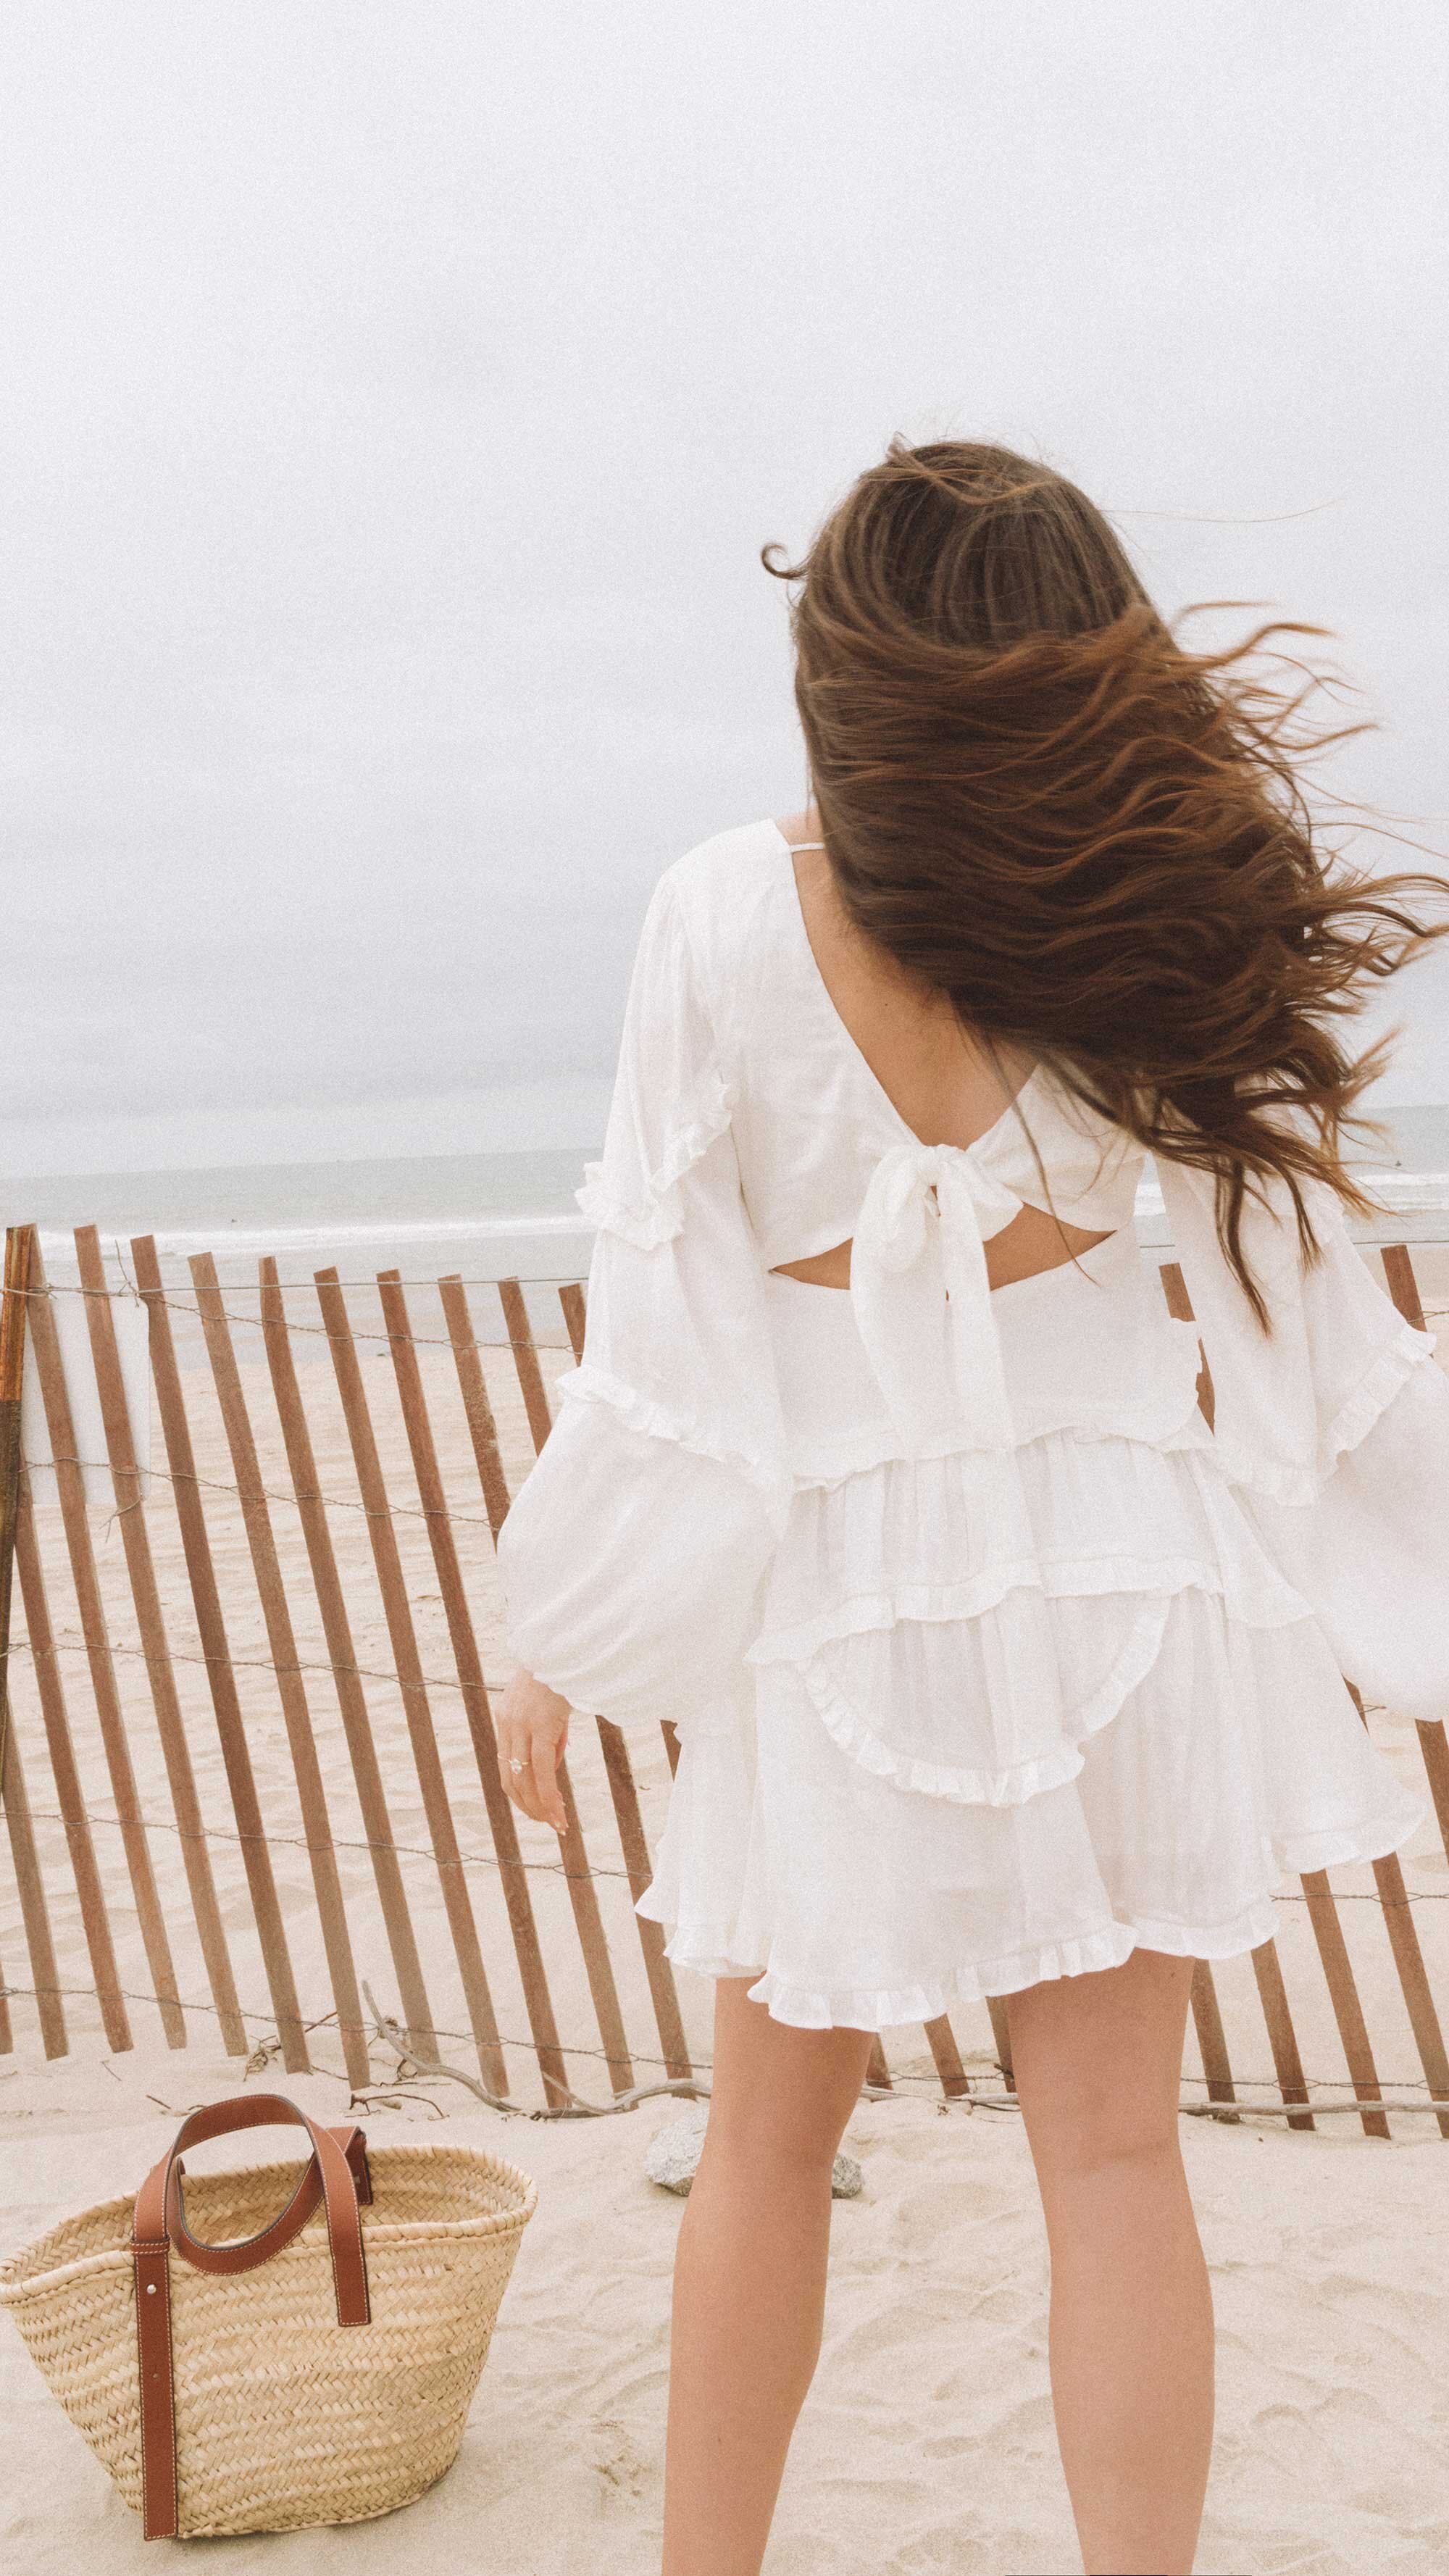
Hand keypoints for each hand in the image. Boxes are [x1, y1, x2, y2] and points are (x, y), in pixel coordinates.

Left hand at [497, 1668, 570, 1831]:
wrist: (563, 1643)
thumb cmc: (561, 1671)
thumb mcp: (547, 1705)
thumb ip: (547, 1736)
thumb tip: (552, 1767)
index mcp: (506, 1718)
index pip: (507, 1766)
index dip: (521, 1792)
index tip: (538, 1808)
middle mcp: (508, 1724)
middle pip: (511, 1779)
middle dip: (529, 1806)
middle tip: (549, 1823)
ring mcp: (521, 1726)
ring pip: (524, 1779)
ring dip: (540, 1807)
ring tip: (557, 1824)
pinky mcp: (540, 1725)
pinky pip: (541, 1770)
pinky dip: (548, 1796)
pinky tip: (557, 1812)